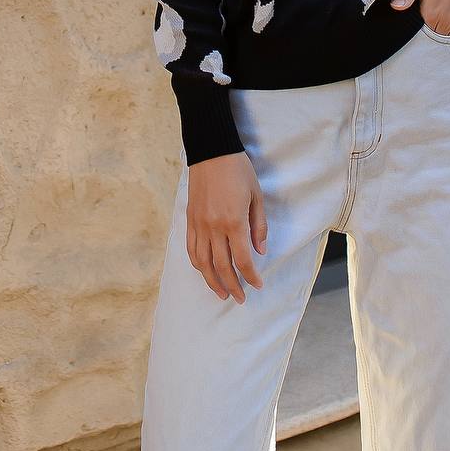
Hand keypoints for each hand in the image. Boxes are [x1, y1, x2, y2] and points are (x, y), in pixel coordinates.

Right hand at [186, 151, 266, 303]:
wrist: (211, 152)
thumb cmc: (238, 171)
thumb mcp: (256, 196)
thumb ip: (258, 225)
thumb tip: (260, 251)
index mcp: (234, 221)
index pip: (243, 259)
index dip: (251, 276)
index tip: (258, 285)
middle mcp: (214, 227)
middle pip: (222, 266)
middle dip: (232, 286)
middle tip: (240, 298)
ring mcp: (199, 224)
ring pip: (203, 262)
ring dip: (212, 281)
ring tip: (222, 294)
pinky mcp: (189, 220)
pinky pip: (191, 249)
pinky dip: (198, 264)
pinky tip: (205, 271)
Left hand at [389, 0, 449, 34]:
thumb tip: (394, 6)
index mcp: (432, 14)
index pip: (416, 31)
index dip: (410, 26)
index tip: (408, 17)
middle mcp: (446, 21)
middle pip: (429, 34)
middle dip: (422, 29)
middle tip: (419, 13)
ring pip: (441, 34)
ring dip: (434, 29)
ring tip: (430, 12)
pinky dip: (445, 26)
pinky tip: (440, 13)